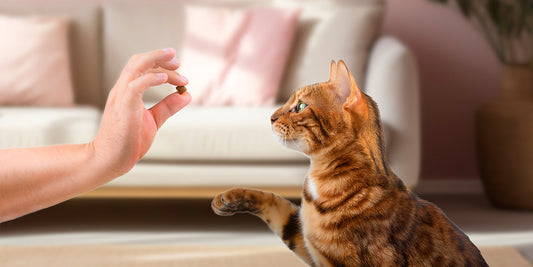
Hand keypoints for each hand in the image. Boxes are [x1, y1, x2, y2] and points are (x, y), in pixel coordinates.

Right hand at [91, 48, 190, 176]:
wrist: (110, 159)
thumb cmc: (128, 141)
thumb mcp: (153, 120)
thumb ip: (168, 107)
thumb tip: (186, 95)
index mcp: (127, 91)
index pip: (141, 67)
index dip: (159, 62)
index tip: (178, 67)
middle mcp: (122, 90)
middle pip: (138, 61)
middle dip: (159, 56)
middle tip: (178, 62)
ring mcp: (121, 97)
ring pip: (136, 68)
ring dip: (157, 61)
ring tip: (176, 64)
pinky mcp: (123, 107)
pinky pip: (135, 85)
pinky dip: (151, 78)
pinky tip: (165, 79)